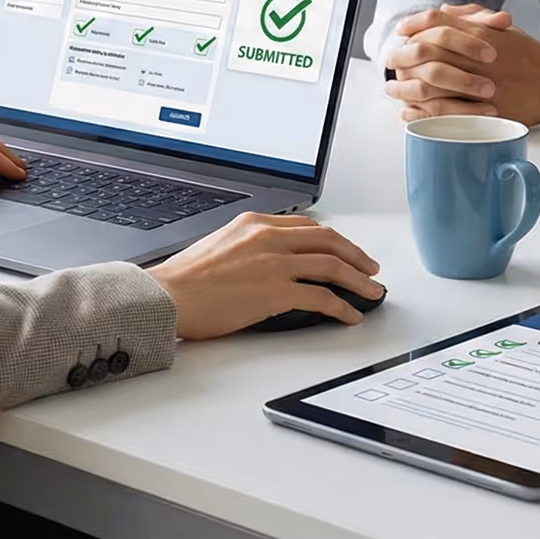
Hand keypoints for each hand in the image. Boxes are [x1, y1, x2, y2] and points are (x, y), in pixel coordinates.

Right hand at [145, 212, 382, 338]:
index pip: (307, 226)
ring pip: (332, 265)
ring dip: (359, 281)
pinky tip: (349, 315)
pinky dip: (342, 307)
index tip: (344, 249)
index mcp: (255, 223)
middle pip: (328, 240)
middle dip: (355, 255)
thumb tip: (271, 262)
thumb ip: (249, 246)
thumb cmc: (185, 278)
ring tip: (371, 292)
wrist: (168, 296)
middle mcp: (268, 237)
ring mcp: (274, 264)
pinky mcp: (276, 291)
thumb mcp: (220, 245)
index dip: (332, 239)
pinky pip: (322, 297)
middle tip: (369, 268)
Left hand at [386, 4, 539, 126]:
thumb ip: (471, 16)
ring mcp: (478, 86)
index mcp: (480, 34)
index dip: (414, 25)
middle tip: (390, 60)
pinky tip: (409, 112)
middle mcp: (476, 58)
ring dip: (406, 87)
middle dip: (403, 56)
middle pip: (426, 52)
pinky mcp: (482, 111)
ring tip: (392, 89)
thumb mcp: (502, 28)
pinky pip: (443, 113)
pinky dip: (421, 112)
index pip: (436, 23)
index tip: (400, 31)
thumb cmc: (527, 54)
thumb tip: (441, 10)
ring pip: (430, 84)